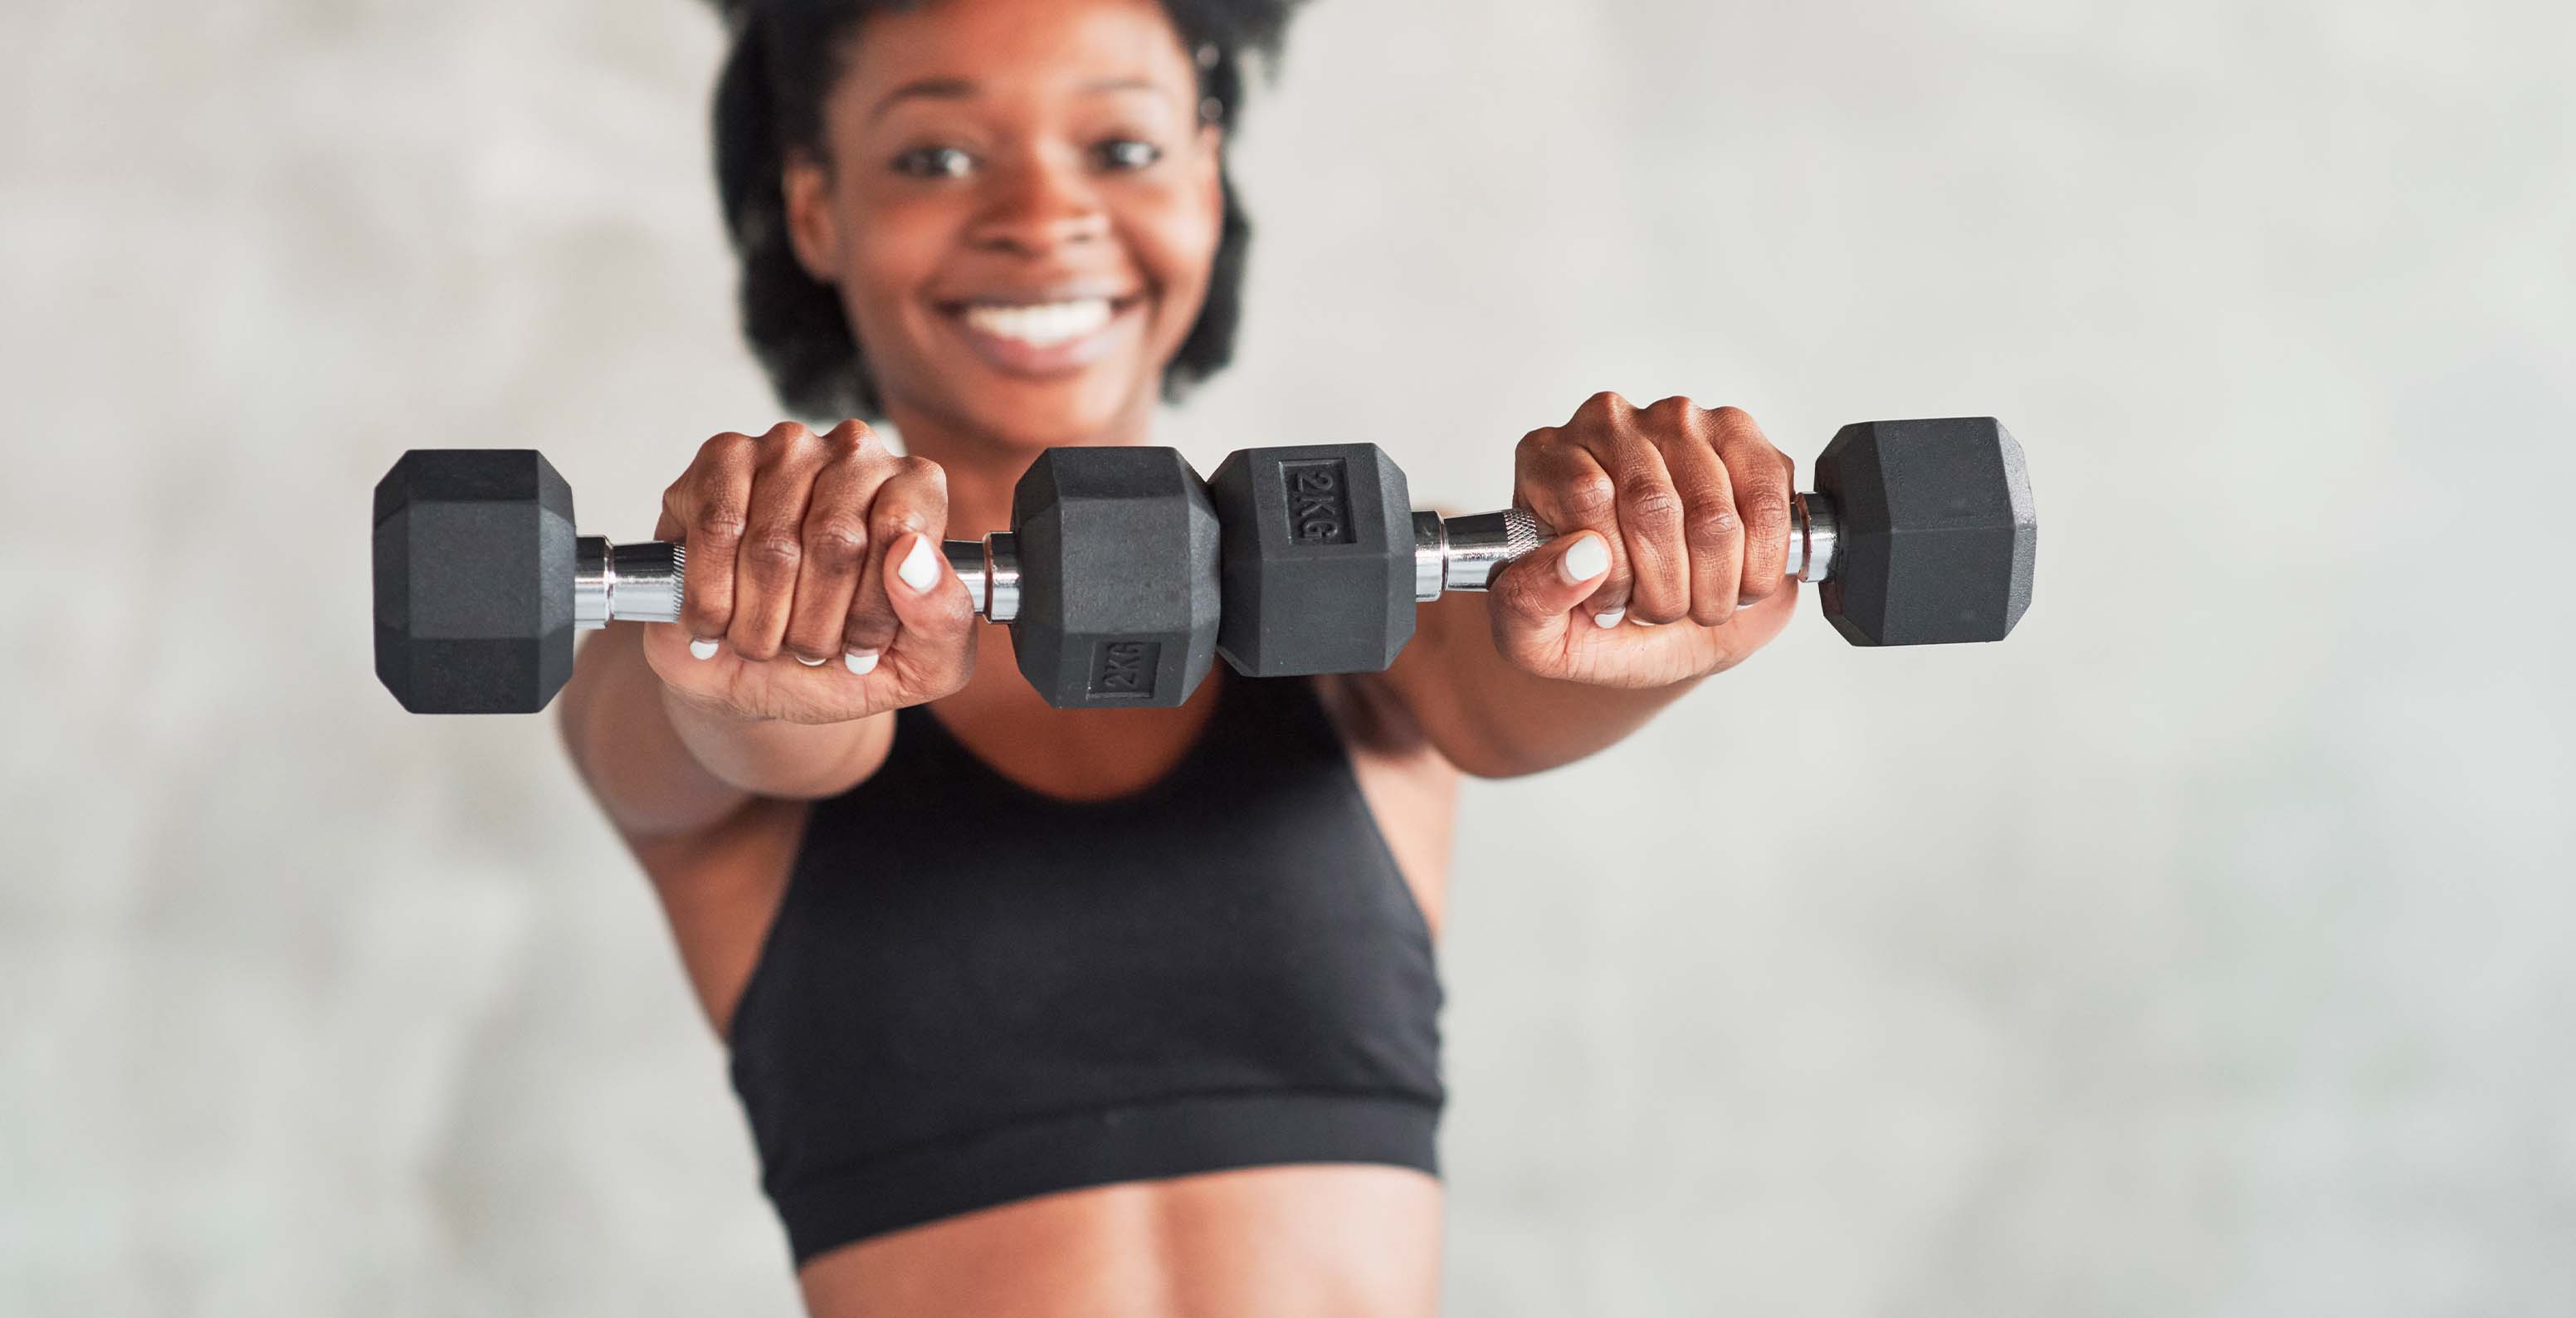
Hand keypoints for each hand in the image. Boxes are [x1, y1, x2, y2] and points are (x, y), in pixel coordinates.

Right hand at [640, 420, 976, 723]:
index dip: (872, 609)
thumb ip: (942, 620)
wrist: (756, 680)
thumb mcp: (919, 666)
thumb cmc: (840, 661)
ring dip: (761, 620)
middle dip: (815, 623)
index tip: (859, 648)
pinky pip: (717, 531)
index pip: (902, 531)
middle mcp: (857, 455)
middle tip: (807, 651)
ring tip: (763, 640)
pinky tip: (719, 619)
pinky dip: (713, 598)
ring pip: (771, 544)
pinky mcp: (721, 459)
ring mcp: (786, 449)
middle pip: (836, 538)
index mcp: (916, 491)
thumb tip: (915, 559)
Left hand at [1487, 393, 1800, 687]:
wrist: (1660, 631)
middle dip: (1666, 589)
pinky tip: (1740, 578)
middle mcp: (1609, 425)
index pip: (1587, 496)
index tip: (1613, 607)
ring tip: (1699, 600)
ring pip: (1714, 512)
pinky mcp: (1742, 437)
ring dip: (1715, 585)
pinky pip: (1766, 500)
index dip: (1612, 571)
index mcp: (1548, 461)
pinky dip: (1760, 564)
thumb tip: (1579, 561)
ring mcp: (1680, 423)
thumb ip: (1526, 603)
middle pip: (1653, 504)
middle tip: (1661, 612)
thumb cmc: (1596, 621)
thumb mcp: (1536, 636)